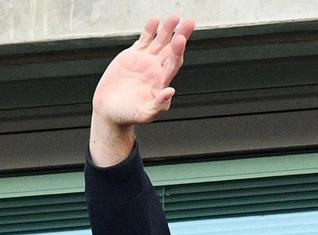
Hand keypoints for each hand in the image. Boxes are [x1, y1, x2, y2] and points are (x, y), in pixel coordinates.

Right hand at [89, 15, 195, 165]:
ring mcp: (145, 62)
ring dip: (167, 29)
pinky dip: (149, 30)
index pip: (173, 64)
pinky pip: (144, 40)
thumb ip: (159, 104)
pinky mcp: (133, 56)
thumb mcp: (145, 114)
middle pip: (172, 50)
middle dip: (180, 36)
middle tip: (189, 22)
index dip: (178, 51)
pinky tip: (154, 20)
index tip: (181, 39)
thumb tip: (171, 91)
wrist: (110, 109)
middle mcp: (156, 70)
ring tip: (175, 17)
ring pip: (160, 42)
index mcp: (161, 83)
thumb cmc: (128, 115)